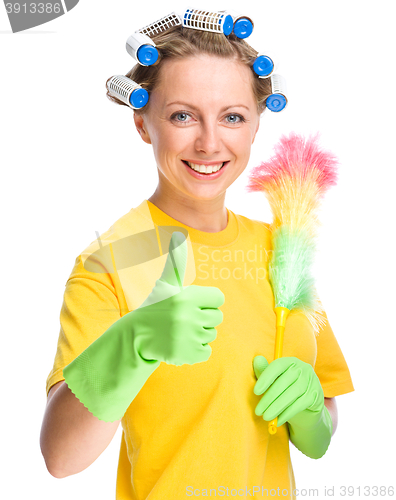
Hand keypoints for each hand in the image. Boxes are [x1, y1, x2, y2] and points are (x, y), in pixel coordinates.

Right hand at [132, 231, 224, 365]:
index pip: (218, 298)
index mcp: (187, 297)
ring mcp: (189, 336)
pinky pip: (207, 351)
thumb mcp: (166, 284)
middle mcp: (188, 316)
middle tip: (184, 319)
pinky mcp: (188, 354)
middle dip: (203, 318)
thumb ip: (176, 262)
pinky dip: (196, 350)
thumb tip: (177, 235)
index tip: (192, 304)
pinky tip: (181, 344)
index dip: (207, 301)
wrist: (137, 336)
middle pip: (217, 317)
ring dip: (199, 334)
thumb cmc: (157, 306)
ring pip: (212, 334)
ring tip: (180, 331)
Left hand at [252, 355, 324, 428]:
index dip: (265, 378)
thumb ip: (264, 371)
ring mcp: (312, 381)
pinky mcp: (316, 394)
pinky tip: (278, 421)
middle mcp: (302, 368)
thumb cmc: (285, 389)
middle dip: (269, 398)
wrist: (306, 405)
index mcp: (290, 361)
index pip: (277, 366)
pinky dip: (287, 413)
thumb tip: (257, 359)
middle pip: (283, 382)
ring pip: (292, 394)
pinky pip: (300, 404)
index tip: (255, 392)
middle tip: (258, 411)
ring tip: (265, 417)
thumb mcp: (274, 380)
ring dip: (277, 407)